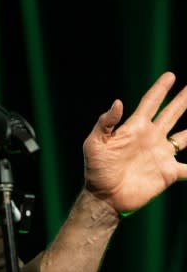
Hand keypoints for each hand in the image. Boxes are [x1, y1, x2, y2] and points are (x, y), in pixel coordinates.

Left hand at [83, 72, 186, 213]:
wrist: (105, 196)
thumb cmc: (96, 169)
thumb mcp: (94, 144)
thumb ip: (105, 123)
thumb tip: (117, 102)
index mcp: (135, 128)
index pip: (150, 103)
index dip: (160, 89)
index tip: (170, 75)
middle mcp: (151, 138)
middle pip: (171, 114)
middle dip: (182, 100)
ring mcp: (161, 154)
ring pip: (186, 136)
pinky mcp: (169, 172)